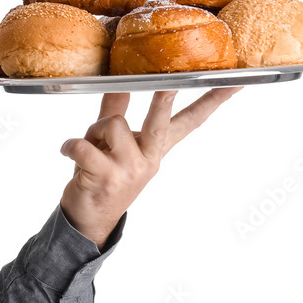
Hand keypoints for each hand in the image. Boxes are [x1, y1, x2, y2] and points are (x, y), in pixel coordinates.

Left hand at [59, 87, 242, 247]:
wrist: (88, 220)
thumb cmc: (101, 177)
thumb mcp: (112, 144)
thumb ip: (115, 111)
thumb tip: (120, 83)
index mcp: (155, 148)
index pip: (190, 122)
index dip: (212, 101)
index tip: (234, 82)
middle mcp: (148, 158)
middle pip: (161, 121)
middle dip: (164, 99)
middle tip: (171, 83)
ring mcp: (130, 169)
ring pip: (113, 125)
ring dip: (93, 131)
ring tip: (88, 147)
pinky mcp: (107, 177)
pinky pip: (84, 146)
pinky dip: (71, 146)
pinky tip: (68, 152)